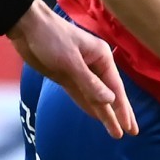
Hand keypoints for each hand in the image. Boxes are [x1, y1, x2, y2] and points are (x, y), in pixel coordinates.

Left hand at [8, 1, 137, 137]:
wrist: (27, 27)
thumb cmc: (51, 38)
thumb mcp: (70, 61)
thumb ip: (90, 83)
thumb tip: (111, 100)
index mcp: (101, 57)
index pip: (115, 88)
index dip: (123, 109)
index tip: (130, 128)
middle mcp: (94, 65)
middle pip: (109, 94)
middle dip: (119, 114)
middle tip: (132, 133)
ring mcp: (80, 72)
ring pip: (95, 97)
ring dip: (105, 114)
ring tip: (116, 132)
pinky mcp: (66, 76)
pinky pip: (81, 95)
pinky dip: (89, 106)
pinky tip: (97, 117)